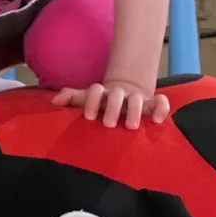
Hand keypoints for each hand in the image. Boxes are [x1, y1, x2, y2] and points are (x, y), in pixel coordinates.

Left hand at [52, 81, 170, 129]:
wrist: (125, 101)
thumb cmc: (102, 106)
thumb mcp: (86, 102)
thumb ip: (72, 99)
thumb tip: (54, 101)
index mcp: (102, 94)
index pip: (95, 91)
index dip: (91, 101)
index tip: (88, 117)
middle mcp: (119, 94)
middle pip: (116, 94)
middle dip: (112, 108)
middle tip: (108, 124)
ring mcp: (137, 98)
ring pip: (137, 98)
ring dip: (134, 110)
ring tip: (131, 126)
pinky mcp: (152, 105)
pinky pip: (160, 102)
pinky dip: (161, 108)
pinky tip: (156, 121)